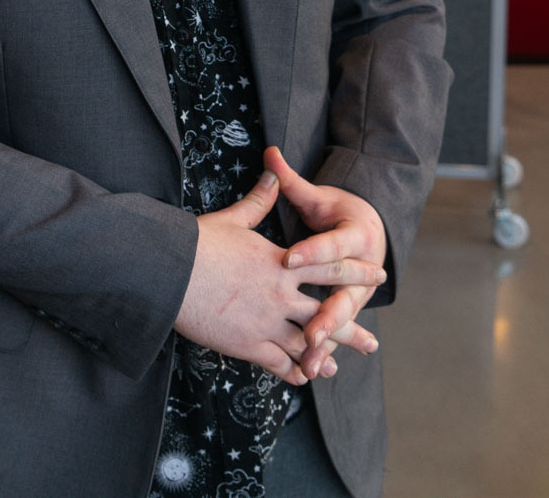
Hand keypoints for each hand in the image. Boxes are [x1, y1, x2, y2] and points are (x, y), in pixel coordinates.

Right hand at [174, 170, 385, 385]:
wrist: (170, 272)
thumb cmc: (199, 243)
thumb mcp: (233, 218)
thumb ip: (260, 199)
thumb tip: (273, 170)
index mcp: (282, 262)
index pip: (329, 266)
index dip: (356, 271)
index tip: (378, 275)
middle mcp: (281, 294)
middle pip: (326, 312)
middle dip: (351, 328)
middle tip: (371, 342)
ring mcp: (267, 322)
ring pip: (306, 343)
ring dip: (324, 355)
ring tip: (339, 365)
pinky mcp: (248, 344)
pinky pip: (279, 363)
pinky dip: (293, 371)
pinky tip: (303, 377)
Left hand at [264, 147, 388, 379]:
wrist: (372, 230)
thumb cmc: (338, 212)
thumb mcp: (319, 196)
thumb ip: (292, 180)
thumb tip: (269, 151)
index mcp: (356, 235)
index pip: (331, 244)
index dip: (311, 251)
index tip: (288, 259)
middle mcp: (362, 269)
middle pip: (344, 293)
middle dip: (328, 314)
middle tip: (310, 330)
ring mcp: (357, 293)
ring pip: (341, 320)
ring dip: (328, 342)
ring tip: (312, 362)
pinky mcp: (348, 308)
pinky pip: (336, 333)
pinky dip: (324, 352)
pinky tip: (311, 372)